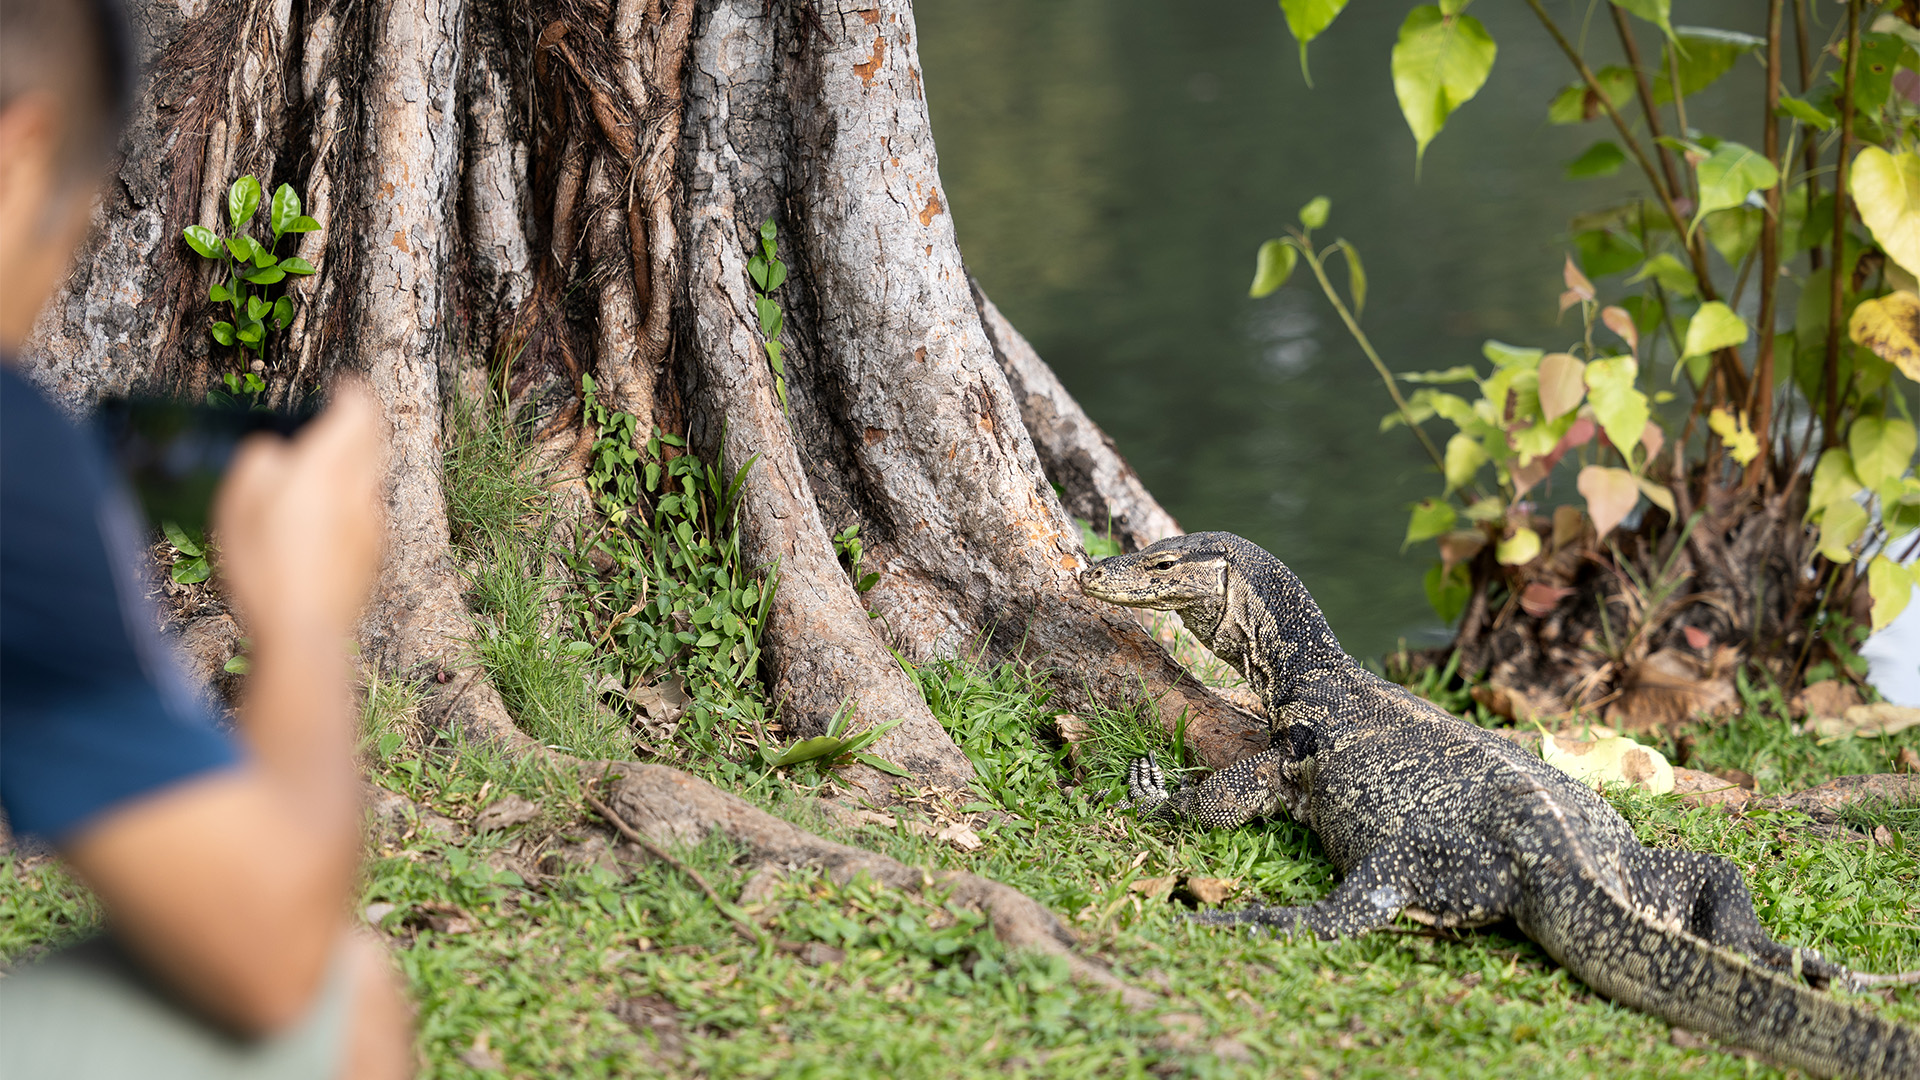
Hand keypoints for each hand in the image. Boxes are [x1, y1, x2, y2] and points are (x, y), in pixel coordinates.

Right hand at [211, 379, 385, 642]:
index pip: (358, 412)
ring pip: (372, 474)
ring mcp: (373, 521)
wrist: (303, 629)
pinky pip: (367, 507)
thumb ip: (260, 460)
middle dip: (360, 422)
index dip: (353, 392)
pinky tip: (329, 509)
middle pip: (373, 440)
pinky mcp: (374, 550)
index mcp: (329, 466)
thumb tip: (276, 449)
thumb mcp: (238, 501)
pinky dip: (354, 494)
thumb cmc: (263, 564)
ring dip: (358, 458)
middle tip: (341, 414)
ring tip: (330, 459)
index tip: (343, 385)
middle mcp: (361, 489)